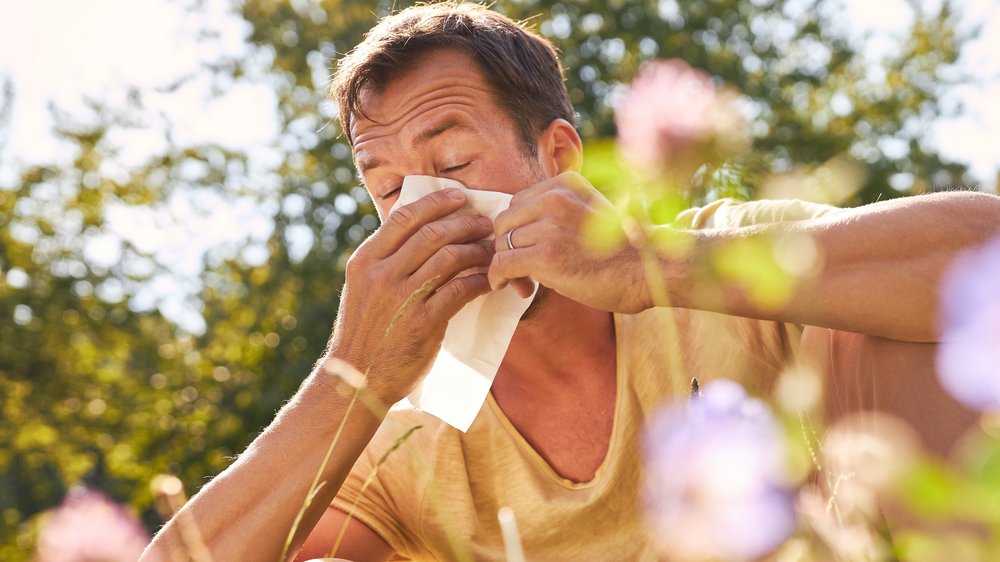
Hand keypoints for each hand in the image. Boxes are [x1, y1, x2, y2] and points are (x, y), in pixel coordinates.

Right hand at [324, 189, 493, 404]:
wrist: (357, 380)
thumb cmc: (366, 332)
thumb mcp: (363, 288)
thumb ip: (386, 260)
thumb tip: (420, 230)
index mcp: (365, 260)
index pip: (404, 217)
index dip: (436, 202)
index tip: (459, 196)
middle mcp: (381, 274)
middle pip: (432, 233)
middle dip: (465, 223)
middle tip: (485, 224)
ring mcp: (402, 298)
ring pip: (449, 257)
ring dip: (477, 249)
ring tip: (491, 250)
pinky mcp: (423, 322)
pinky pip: (460, 290)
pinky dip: (479, 280)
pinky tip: (490, 279)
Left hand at [489, 172, 649, 312]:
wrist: (647, 272)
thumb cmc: (621, 251)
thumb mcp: (588, 213)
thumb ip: (557, 213)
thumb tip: (519, 232)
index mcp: (565, 184)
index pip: (517, 203)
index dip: (517, 229)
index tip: (526, 250)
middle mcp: (554, 199)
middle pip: (505, 222)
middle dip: (507, 247)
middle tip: (521, 271)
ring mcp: (549, 226)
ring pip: (502, 244)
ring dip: (506, 267)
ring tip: (523, 283)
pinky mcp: (545, 256)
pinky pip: (502, 264)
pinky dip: (497, 277)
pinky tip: (505, 286)